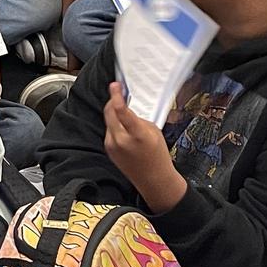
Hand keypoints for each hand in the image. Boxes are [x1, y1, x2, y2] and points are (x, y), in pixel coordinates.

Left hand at [103, 82, 186, 210]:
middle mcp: (121, 140)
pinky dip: (115, 125)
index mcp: (137, 134)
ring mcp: (112, 145)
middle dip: (113, 101)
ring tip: (126, 115)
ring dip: (114, 113)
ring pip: (108, 120)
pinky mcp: (108, 149)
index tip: (115, 86)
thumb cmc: (158, 156)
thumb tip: (127, 108)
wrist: (153, 180)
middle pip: (110, 112)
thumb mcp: (154, 132)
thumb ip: (139, 118)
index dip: (117, 96)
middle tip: (119, 93)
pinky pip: (109, 130)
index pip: (122, 111)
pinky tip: (124, 128)